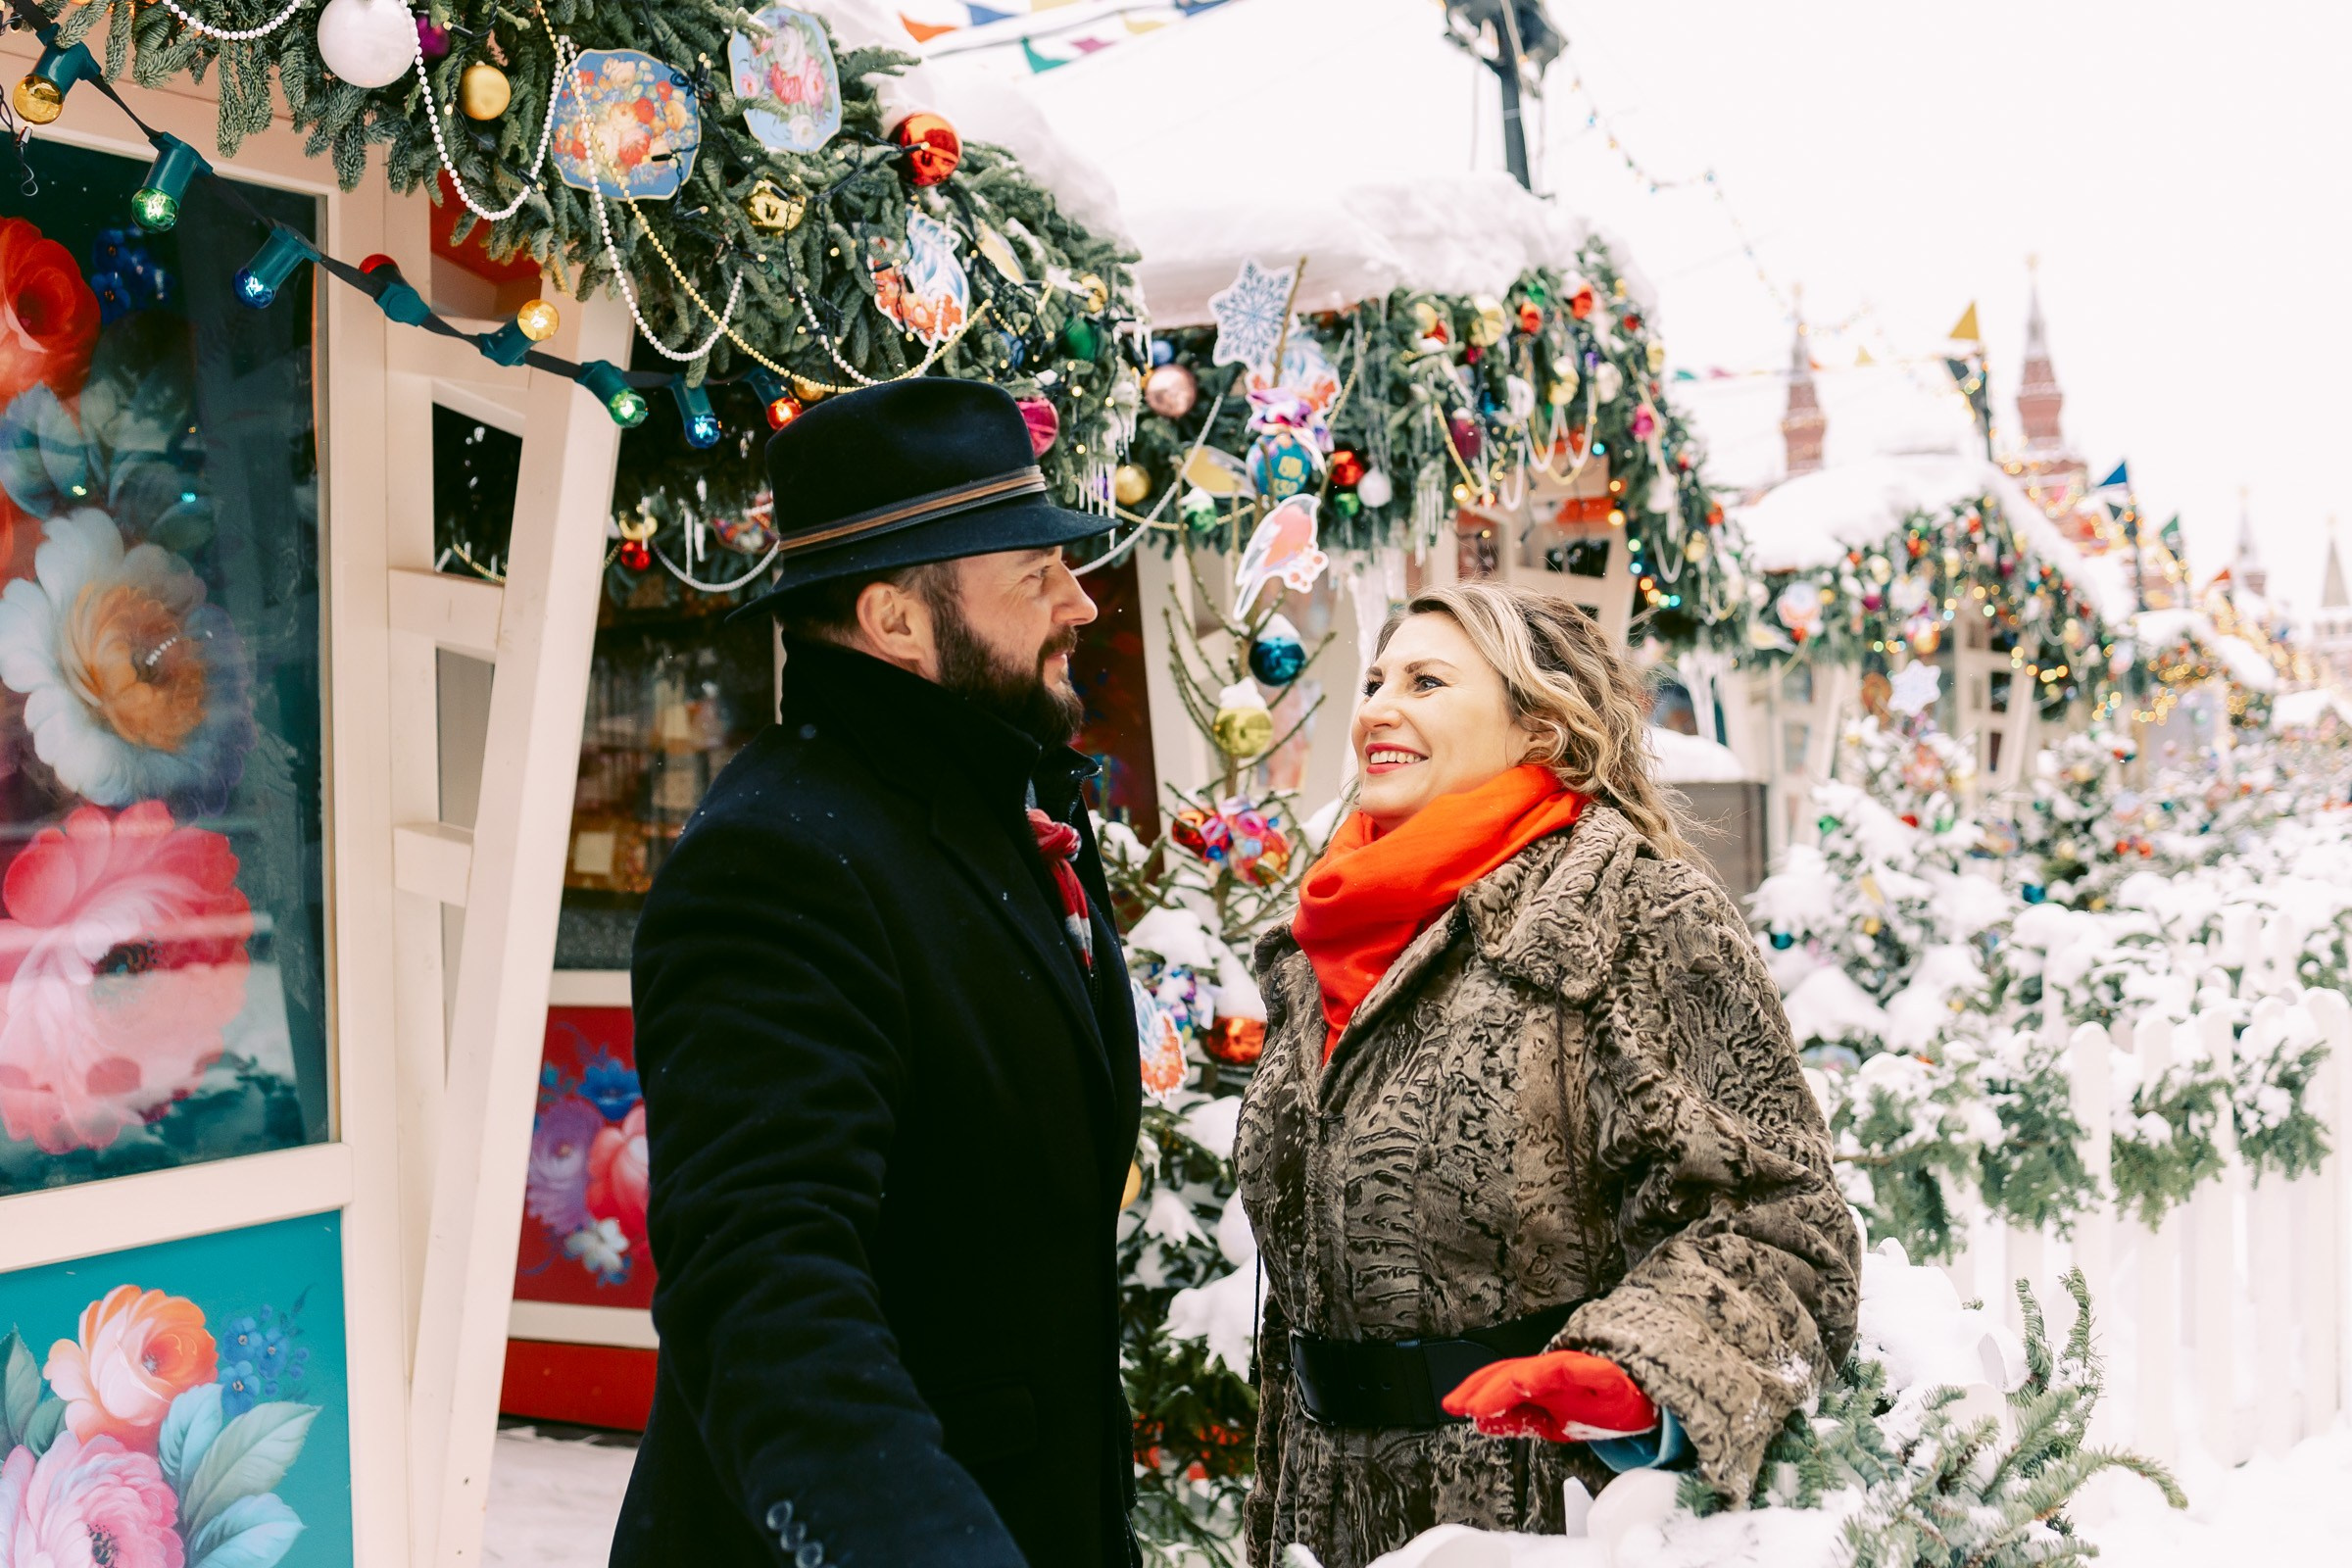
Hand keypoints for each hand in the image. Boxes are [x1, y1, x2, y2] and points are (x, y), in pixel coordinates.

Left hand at [1440, 1349, 1658, 1443]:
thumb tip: (1480, 1422)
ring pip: (1545, 1369)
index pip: (1502, 1379)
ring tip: (1495, 1394)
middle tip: (1462, 1404)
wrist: (1647, 1402)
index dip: (1476, 1390)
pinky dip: (1570, 1371)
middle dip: (1487, 1387)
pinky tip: (1550, 1379)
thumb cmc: (1599, 1406)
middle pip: (1516, 1371)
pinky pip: (1590, 1370)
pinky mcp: (1610, 1376)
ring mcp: (1582, 1370)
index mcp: (1542, 1381)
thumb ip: (1517, 1420)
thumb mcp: (1552, 1422)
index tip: (1453, 1405)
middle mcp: (1557, 1370)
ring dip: (1519, 1380)